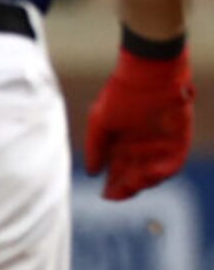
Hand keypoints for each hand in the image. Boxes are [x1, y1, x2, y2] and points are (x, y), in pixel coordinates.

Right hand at [85, 46, 193, 199]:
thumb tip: (91, 172)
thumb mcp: (99, 122)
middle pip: (135, 176)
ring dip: (144, 182)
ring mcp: (161, 145)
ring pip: (154, 173)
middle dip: (126, 187)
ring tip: (132, 184)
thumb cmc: (120, 95)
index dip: (113, 186)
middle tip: (117, 193)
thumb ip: (96, 148)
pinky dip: (162, 172)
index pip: (118, 172)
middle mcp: (142, 148)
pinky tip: (149, 173)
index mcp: (122, 145)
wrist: (147, 75)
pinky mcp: (179, 141)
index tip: (105, 194)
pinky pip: (173, 163)